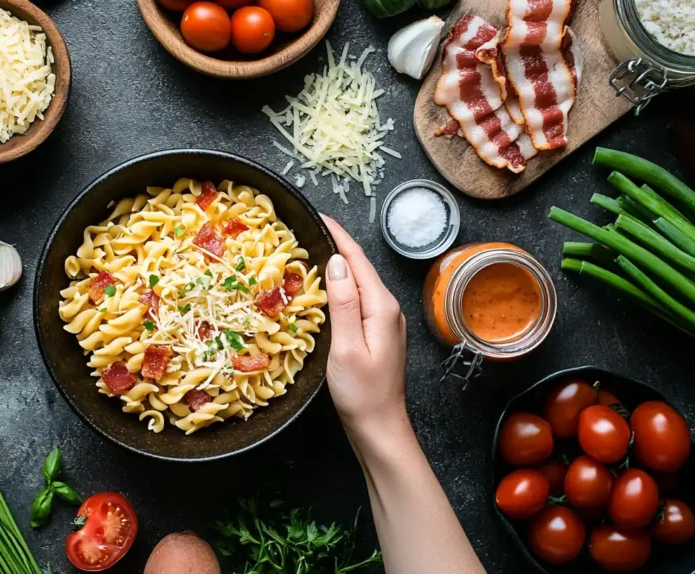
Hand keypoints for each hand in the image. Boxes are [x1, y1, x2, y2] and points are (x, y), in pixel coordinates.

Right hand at [321, 215, 407, 434]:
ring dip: (338, 265)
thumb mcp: (345, 346)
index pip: (357, 260)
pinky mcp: (377, 334)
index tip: (317, 215)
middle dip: (336, 245)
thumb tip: (337, 262)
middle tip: (307, 229)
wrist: (379, 428)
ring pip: (358, 283)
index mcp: (381, 307)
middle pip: (359, 268)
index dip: (338, 235)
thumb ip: (342, 303)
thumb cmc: (361, 393)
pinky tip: (325, 288)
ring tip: (312, 250)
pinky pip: (358, 300)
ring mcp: (385, 321)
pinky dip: (341, 287)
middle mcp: (387, 309)